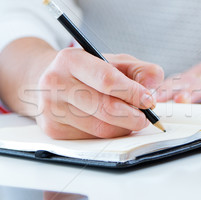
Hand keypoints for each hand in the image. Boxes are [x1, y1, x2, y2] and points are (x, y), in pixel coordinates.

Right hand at [31, 49, 163, 138]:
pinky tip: (109, 123)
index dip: (132, 92)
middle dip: (133, 116)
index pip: (107, 80)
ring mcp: (52, 109)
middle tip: (145, 116)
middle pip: (105, 108)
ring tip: (130, 118)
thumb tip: (154, 82)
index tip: (149, 100)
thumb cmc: (85, 71)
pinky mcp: (52, 130)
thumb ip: (138, 70)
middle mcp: (56, 83)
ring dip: (123, 127)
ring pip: (100, 128)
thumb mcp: (112, 61)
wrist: (45, 81)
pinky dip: (107, 134)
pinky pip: (91, 139)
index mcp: (71, 60)